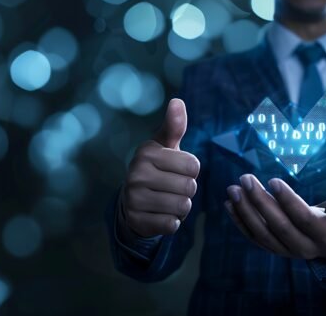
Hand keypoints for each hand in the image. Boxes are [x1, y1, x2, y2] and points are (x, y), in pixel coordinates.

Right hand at [120, 99, 200, 237]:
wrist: (132, 201)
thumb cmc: (157, 168)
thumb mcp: (165, 146)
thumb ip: (174, 126)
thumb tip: (177, 101)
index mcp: (146, 152)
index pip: (193, 165)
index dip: (191, 170)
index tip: (176, 170)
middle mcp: (136, 173)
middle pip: (189, 186)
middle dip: (187, 190)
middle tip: (172, 188)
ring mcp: (134, 198)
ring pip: (182, 206)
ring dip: (181, 206)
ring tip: (167, 200)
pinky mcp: (137, 220)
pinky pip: (172, 224)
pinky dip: (172, 222)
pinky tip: (160, 214)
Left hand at [224, 174, 325, 260]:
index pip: (304, 218)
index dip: (287, 200)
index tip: (273, 180)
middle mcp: (308, 248)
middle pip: (279, 226)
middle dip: (260, 202)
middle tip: (245, 179)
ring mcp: (290, 251)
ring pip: (264, 235)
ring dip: (245, 212)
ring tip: (232, 190)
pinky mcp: (278, 248)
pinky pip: (256, 238)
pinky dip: (241, 222)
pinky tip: (230, 204)